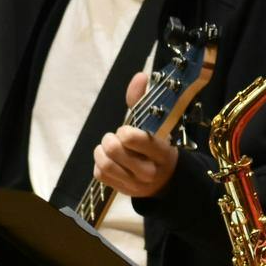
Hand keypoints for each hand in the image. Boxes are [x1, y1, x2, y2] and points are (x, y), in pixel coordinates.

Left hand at [93, 71, 179, 196]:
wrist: (166, 180)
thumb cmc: (157, 146)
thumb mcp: (155, 125)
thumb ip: (143, 100)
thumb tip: (140, 76)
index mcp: (161, 152)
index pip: (135, 140)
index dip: (125, 131)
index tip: (126, 129)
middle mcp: (149, 171)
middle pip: (115, 151)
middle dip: (109, 139)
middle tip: (114, 137)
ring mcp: (135, 184)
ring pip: (105, 164)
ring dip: (101, 151)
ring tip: (109, 147)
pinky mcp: (122, 190)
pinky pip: (100, 174)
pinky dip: (99, 163)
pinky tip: (109, 159)